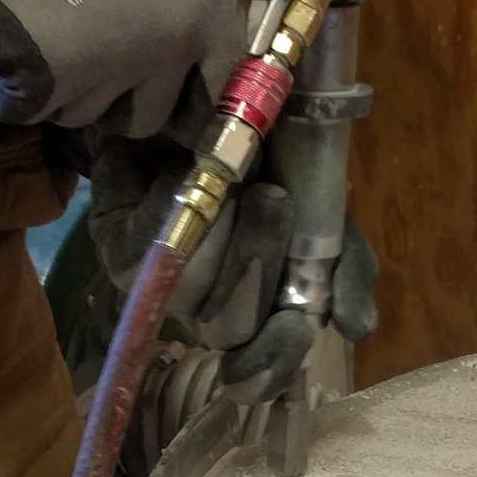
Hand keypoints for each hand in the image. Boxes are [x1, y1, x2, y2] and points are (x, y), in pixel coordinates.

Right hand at [0, 0, 241, 133]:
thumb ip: (165, 6)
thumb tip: (166, 66)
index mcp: (205, 4)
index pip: (218, 84)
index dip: (182, 92)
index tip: (156, 91)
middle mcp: (173, 43)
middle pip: (148, 117)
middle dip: (111, 99)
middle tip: (74, 52)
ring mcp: (116, 67)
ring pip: (86, 115)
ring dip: (57, 89)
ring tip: (31, 24)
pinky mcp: (55, 83)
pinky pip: (32, 111)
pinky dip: (10, 88)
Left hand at [83, 136, 381, 401]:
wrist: (206, 109)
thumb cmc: (276, 167)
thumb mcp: (327, 213)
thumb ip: (347, 265)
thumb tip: (356, 330)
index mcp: (265, 314)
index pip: (265, 367)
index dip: (275, 360)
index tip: (295, 326)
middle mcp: (208, 311)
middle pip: (228, 326)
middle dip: (255, 262)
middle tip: (273, 197)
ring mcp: (160, 287)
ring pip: (188, 286)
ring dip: (221, 224)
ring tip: (242, 170)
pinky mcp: (120, 253)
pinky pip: (151, 240)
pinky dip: (176, 196)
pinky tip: (187, 166)